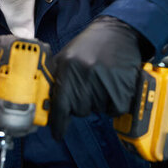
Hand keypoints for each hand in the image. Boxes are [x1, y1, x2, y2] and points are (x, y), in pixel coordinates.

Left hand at [48, 16, 148, 138]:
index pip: (60, 104)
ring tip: (102, 81)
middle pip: (80, 110)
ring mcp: (106, 81)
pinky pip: (114, 110)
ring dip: (99, 102)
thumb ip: (55, 78)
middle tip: (89, 85)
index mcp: (69, 67)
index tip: (57, 134)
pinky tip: (113, 86)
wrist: (118, 32)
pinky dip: (114, 103)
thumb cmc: (90, 46)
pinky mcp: (123, 87)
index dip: (58, 123)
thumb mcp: (66, 56)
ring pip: (98, 110)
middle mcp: (86, 74)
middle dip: (82, 103)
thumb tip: (44, 102)